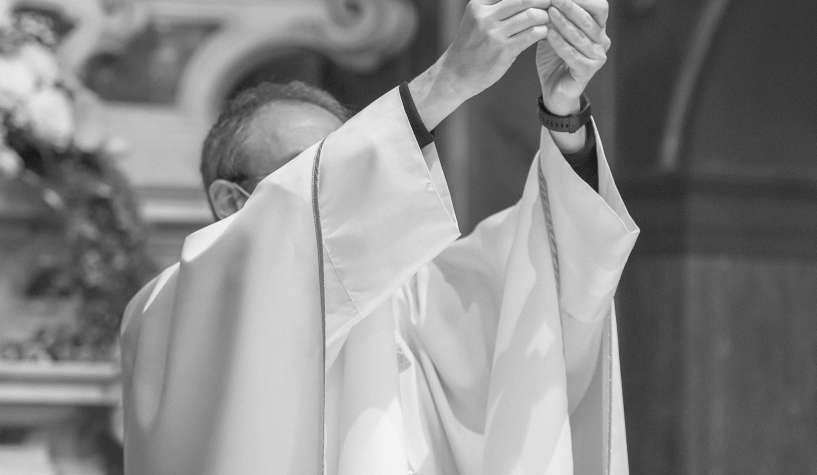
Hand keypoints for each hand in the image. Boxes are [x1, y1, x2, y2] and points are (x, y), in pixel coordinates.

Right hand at [410, 0, 551, 128]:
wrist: (455, 74)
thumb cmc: (471, 46)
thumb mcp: (477, 19)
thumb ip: (496, 7)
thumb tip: (528, 1)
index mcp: (479, 4)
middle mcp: (485, 16)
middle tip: (553, 2)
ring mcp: (494, 33)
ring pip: (531, 15)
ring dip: (545, 16)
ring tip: (548, 20)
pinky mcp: (504, 51)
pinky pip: (532, 35)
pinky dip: (543, 32)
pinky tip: (544, 33)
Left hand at [536, 0, 609, 114]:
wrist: (554, 88)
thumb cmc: (554, 57)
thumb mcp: (553, 31)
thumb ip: (554, 15)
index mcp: (598, 28)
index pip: (598, 6)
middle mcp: (602, 41)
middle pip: (590, 18)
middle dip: (571, 6)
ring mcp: (598, 56)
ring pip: (580, 35)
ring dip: (564, 22)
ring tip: (549, 12)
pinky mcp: (588, 70)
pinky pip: (573, 54)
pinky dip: (560, 43)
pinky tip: (548, 34)